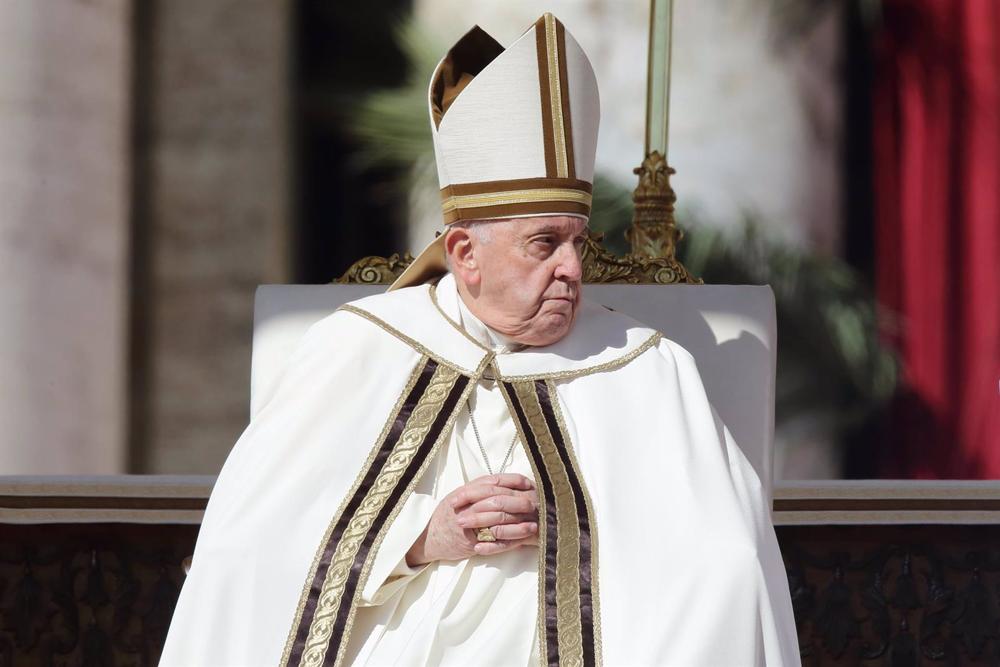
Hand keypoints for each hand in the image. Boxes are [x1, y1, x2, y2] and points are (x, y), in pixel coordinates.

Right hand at [406, 474, 538, 564]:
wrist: (428, 539)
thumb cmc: (445, 516)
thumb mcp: (458, 495)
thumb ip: (477, 488)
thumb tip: (502, 481)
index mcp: (464, 491)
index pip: (492, 481)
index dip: (512, 480)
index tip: (528, 483)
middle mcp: (466, 506)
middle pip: (497, 500)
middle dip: (518, 501)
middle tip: (535, 503)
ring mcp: (467, 525)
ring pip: (497, 521)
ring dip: (518, 523)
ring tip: (534, 524)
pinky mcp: (470, 543)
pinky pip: (493, 542)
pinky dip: (509, 541)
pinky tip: (522, 541)